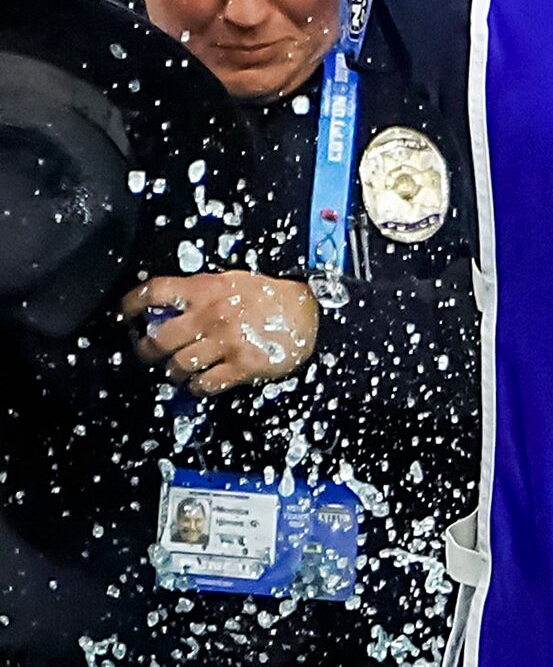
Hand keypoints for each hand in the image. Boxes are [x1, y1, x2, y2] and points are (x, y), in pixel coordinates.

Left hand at [123, 275, 320, 392]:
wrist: (312, 307)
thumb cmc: (273, 293)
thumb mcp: (233, 280)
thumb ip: (201, 292)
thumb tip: (169, 309)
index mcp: (205, 289)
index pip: (154, 293)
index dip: (131, 305)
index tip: (125, 315)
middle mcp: (210, 315)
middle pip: (158, 339)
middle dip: (147, 350)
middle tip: (149, 352)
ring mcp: (226, 342)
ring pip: (178, 365)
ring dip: (173, 372)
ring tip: (179, 370)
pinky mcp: (242, 365)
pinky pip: (206, 383)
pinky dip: (197, 386)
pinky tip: (201, 382)